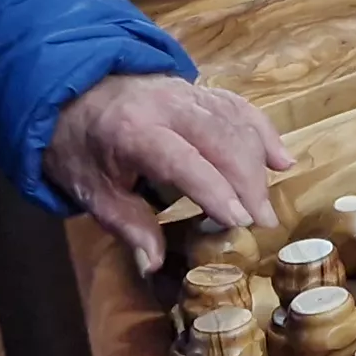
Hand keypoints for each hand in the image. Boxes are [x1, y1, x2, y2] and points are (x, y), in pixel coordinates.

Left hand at [44, 72, 289, 273]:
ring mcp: (188, 93)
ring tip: (266, 206)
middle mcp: (166, 106)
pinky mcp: (202, 90)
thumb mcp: (91, 191)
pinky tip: (282, 160)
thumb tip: (153, 265)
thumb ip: (128, 225)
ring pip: (236, 122)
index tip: (239, 221)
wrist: (74, 90)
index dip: (213, 189)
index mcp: (133, 131)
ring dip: (258, 163)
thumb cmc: (81, 146)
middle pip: (220, 138)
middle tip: (262, 223)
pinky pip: (240, 108)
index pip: (182, 159)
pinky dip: (264, 132)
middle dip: (247, 182)